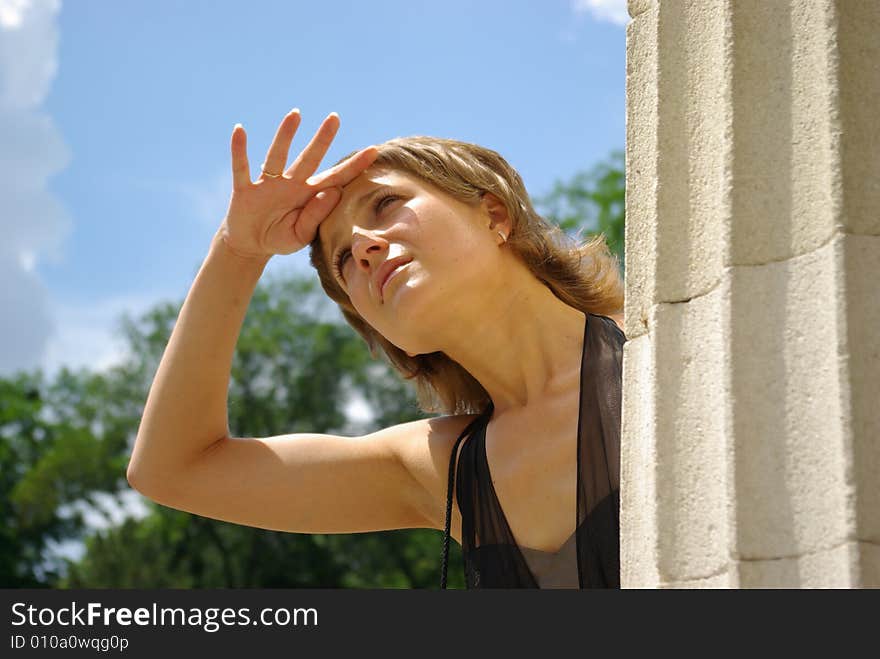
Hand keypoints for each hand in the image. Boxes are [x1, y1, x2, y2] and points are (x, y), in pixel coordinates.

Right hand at [217, 109, 377, 258]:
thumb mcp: (301, 235)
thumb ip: (317, 216)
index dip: (354, 166)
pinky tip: (240, 130)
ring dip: (285, 135)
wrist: (250, 246)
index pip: (336, 178)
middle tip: (335, 118)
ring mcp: (268, 184)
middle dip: (322, 139)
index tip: (374, 151)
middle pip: (309, 158)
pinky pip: (242, 167)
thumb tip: (333, 192)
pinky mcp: (245, 190)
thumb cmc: (280, 239)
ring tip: (295, 114)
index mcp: (309, 195)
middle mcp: (291, 184)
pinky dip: (239, 150)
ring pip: (278, 156)